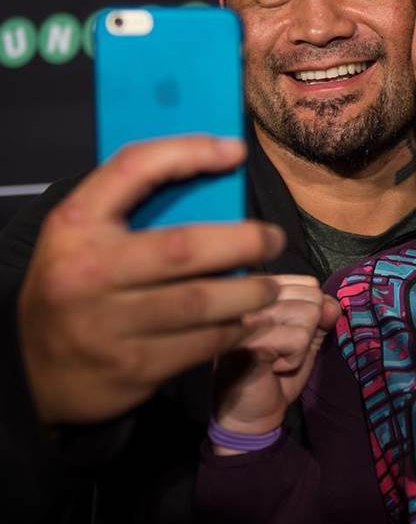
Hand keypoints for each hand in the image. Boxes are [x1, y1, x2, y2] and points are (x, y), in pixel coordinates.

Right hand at [19, 135, 285, 424]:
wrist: (34, 372)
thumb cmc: (76, 288)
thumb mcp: (84, 239)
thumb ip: (134, 210)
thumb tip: (215, 174)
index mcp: (75, 226)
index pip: (132, 169)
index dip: (187, 152)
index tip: (235, 150)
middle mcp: (88, 272)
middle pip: (184, 248)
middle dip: (244, 241)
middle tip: (273, 239)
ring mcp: (108, 325)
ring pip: (201, 302)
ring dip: (250, 292)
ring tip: (269, 287)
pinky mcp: (133, 367)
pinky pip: (202, 344)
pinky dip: (234, 330)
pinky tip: (246, 322)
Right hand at [211, 275, 339, 443]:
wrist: (252, 413)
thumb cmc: (276, 373)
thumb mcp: (305, 338)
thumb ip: (322, 316)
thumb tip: (333, 305)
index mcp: (258, 289)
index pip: (310, 284)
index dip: (310, 315)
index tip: (286, 335)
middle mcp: (248, 296)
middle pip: (312, 297)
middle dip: (307, 330)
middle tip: (281, 349)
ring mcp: (245, 315)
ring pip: (308, 315)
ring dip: (300, 347)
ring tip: (276, 358)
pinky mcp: (247, 339)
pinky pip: (298, 338)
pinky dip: (294, 360)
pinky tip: (272, 367)